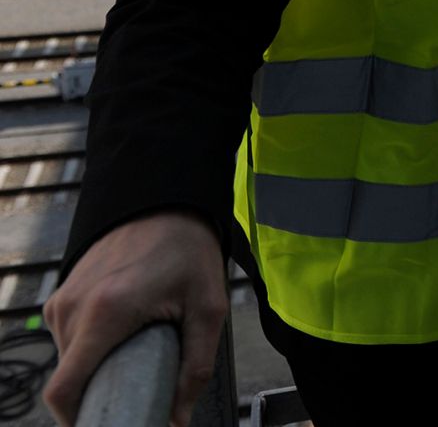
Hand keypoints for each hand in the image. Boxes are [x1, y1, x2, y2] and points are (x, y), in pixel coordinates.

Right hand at [43, 210, 228, 426]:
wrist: (167, 200)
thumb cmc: (189, 251)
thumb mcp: (208, 309)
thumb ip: (195, 368)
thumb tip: (178, 419)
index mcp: (105, 314)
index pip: (63, 391)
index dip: (79, 419)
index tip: (109, 420)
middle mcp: (73, 308)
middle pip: (69, 379)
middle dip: (98, 393)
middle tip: (136, 388)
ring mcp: (62, 299)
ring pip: (68, 359)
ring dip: (96, 367)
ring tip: (136, 352)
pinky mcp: (62, 292)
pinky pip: (69, 337)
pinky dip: (91, 347)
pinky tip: (124, 335)